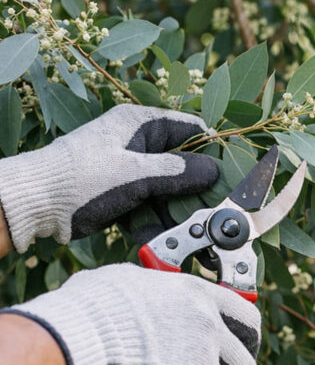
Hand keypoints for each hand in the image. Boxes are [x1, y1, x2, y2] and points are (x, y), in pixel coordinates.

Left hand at [0, 105, 217, 252]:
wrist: (32, 206)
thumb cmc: (82, 179)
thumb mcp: (136, 174)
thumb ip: (179, 173)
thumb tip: (214, 171)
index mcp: (139, 124)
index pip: (189, 128)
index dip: (212, 148)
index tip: (232, 170)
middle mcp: (135, 143)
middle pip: (180, 162)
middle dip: (197, 188)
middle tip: (217, 207)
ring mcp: (126, 169)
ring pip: (165, 188)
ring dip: (177, 211)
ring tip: (194, 232)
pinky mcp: (118, 193)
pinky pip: (147, 205)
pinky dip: (155, 221)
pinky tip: (166, 240)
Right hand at [7, 264, 260, 364]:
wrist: (71, 341)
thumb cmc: (86, 311)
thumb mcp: (128, 285)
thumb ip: (152, 298)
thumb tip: (145, 303)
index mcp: (198, 296)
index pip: (247, 319)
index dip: (245, 343)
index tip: (237, 356)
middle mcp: (209, 327)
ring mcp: (203, 363)